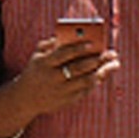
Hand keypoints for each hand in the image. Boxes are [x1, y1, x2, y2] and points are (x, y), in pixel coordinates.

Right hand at [0, 37, 118, 137]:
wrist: (25, 99)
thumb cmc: (35, 71)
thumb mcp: (37, 56)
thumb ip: (50, 44)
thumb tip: (69, 35)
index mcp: (45, 63)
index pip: (64, 54)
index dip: (78, 48)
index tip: (93, 43)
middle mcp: (53, 78)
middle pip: (79, 68)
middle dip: (97, 60)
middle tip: (111, 53)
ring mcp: (61, 91)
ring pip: (86, 81)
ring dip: (102, 72)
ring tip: (113, 65)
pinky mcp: (67, 101)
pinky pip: (85, 91)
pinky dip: (95, 82)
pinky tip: (103, 74)